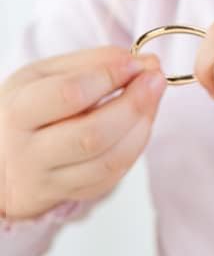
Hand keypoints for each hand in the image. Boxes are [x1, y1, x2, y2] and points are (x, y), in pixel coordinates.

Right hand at [0, 47, 165, 221]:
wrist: (3, 157)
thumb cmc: (30, 107)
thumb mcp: (44, 75)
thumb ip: (93, 63)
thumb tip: (143, 61)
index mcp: (19, 112)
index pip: (69, 95)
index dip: (110, 76)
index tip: (137, 62)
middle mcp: (30, 152)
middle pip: (93, 134)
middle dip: (134, 104)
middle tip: (156, 79)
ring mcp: (50, 179)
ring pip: (109, 160)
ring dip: (142, 126)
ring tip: (153, 97)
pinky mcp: (73, 194)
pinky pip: (114, 175)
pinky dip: (136, 146)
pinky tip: (140, 123)